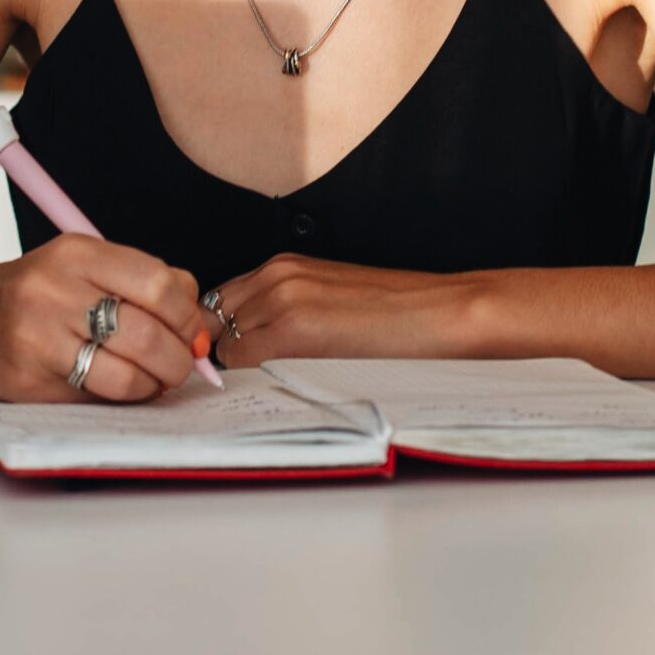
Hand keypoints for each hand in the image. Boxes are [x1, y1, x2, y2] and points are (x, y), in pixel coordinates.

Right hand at [0, 235, 214, 401]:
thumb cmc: (29, 296)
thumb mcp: (79, 268)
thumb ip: (138, 283)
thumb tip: (198, 323)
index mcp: (76, 253)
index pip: (158, 282)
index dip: (188, 316)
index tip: (195, 334)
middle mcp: (56, 289)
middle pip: (149, 331)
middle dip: (180, 358)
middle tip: (183, 366)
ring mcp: (39, 336)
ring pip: (128, 374)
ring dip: (155, 385)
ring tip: (154, 382)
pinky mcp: (30, 379)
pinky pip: (96, 397)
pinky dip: (122, 399)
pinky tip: (121, 391)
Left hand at [209, 256, 473, 366]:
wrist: (442, 313)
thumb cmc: (397, 315)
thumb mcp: (329, 301)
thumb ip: (285, 313)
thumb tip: (249, 346)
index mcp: (284, 266)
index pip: (219, 303)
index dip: (221, 335)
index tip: (233, 360)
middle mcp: (276, 276)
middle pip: (213, 321)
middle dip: (223, 351)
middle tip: (247, 379)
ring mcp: (282, 299)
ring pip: (224, 344)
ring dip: (238, 367)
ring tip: (269, 385)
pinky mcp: (294, 328)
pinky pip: (243, 360)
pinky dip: (249, 379)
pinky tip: (278, 387)